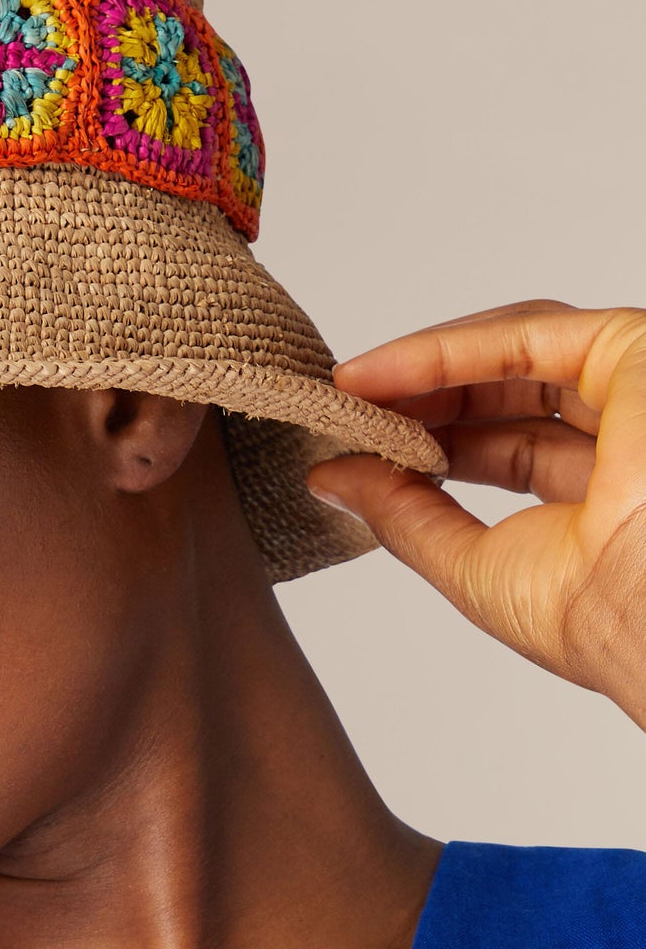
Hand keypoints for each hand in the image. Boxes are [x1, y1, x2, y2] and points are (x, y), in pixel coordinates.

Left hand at [306, 301, 645, 725]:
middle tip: (344, 414)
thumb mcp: (472, 564)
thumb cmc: (595, 616)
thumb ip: (404, 516)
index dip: (428, 444)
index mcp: (606, 499)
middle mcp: (627, 439)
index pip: (505, 450)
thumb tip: (332, 478)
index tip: (353, 449)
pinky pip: (527, 333)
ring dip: (423, 369)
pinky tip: (375, 376)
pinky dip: (443, 350)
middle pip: (508, 393)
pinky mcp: (632, 349)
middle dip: (419, 400)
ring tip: (348, 393)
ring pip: (515, 352)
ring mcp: (633, 390)